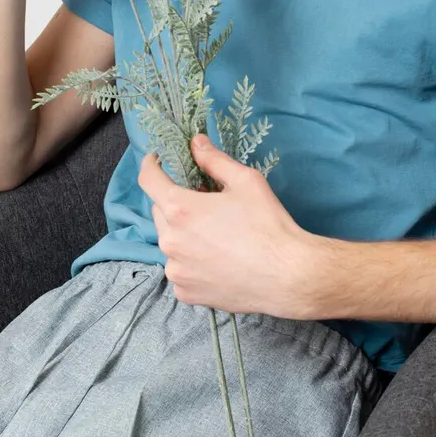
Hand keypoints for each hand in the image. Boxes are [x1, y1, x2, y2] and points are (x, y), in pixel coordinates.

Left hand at [138, 133, 328, 317]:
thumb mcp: (246, 181)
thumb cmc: (268, 225)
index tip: (157, 160)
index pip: (148, 180)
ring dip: (184, 233)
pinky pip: (180, 269)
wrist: (287, 276)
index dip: (150, 165)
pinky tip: (218, 260)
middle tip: (204, 202)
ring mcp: (176, 270)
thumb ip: (214, 160)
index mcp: (180, 209)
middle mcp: (170, 241)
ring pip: (171, 242)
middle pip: (160, 211)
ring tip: (216, 235)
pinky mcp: (185, 292)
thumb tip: (196, 143)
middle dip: (176, 202)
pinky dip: (191, 261)